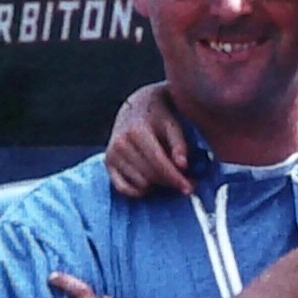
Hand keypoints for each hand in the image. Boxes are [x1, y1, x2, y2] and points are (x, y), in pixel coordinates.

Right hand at [105, 84, 193, 198]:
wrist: (134, 106)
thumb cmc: (159, 116)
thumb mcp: (172, 124)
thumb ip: (179, 144)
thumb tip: (183, 166)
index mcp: (137, 132)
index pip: (159, 163)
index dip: (176, 178)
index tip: (190, 188)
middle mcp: (121, 144)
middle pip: (151, 176)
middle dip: (170, 182)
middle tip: (187, 182)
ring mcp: (111, 154)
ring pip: (140, 184)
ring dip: (157, 185)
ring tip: (167, 173)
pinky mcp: (107, 163)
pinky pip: (123, 189)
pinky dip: (138, 191)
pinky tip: (151, 184)